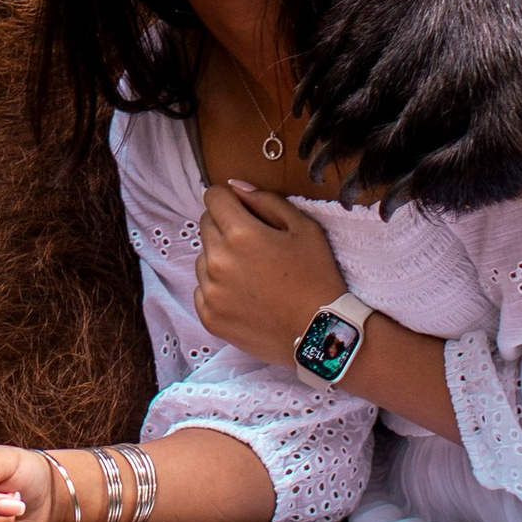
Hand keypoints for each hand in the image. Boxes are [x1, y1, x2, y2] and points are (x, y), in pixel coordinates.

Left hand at [195, 182, 344, 370]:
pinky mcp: (209, 317)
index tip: (244, 211)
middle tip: (255, 245)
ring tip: (252, 274)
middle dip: (226, 227)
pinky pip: (202, 289)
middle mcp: (217, 261)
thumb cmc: (316, 277)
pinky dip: (218, 288)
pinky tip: (246, 295)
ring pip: (203, 258)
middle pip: (206, 225)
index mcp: (240, 234)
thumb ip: (266, 200)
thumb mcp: (303, 228)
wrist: (319, 334)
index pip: (213, 197)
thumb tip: (236, 187)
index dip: (230, 200)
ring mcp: (210, 292)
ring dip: (220, 258)